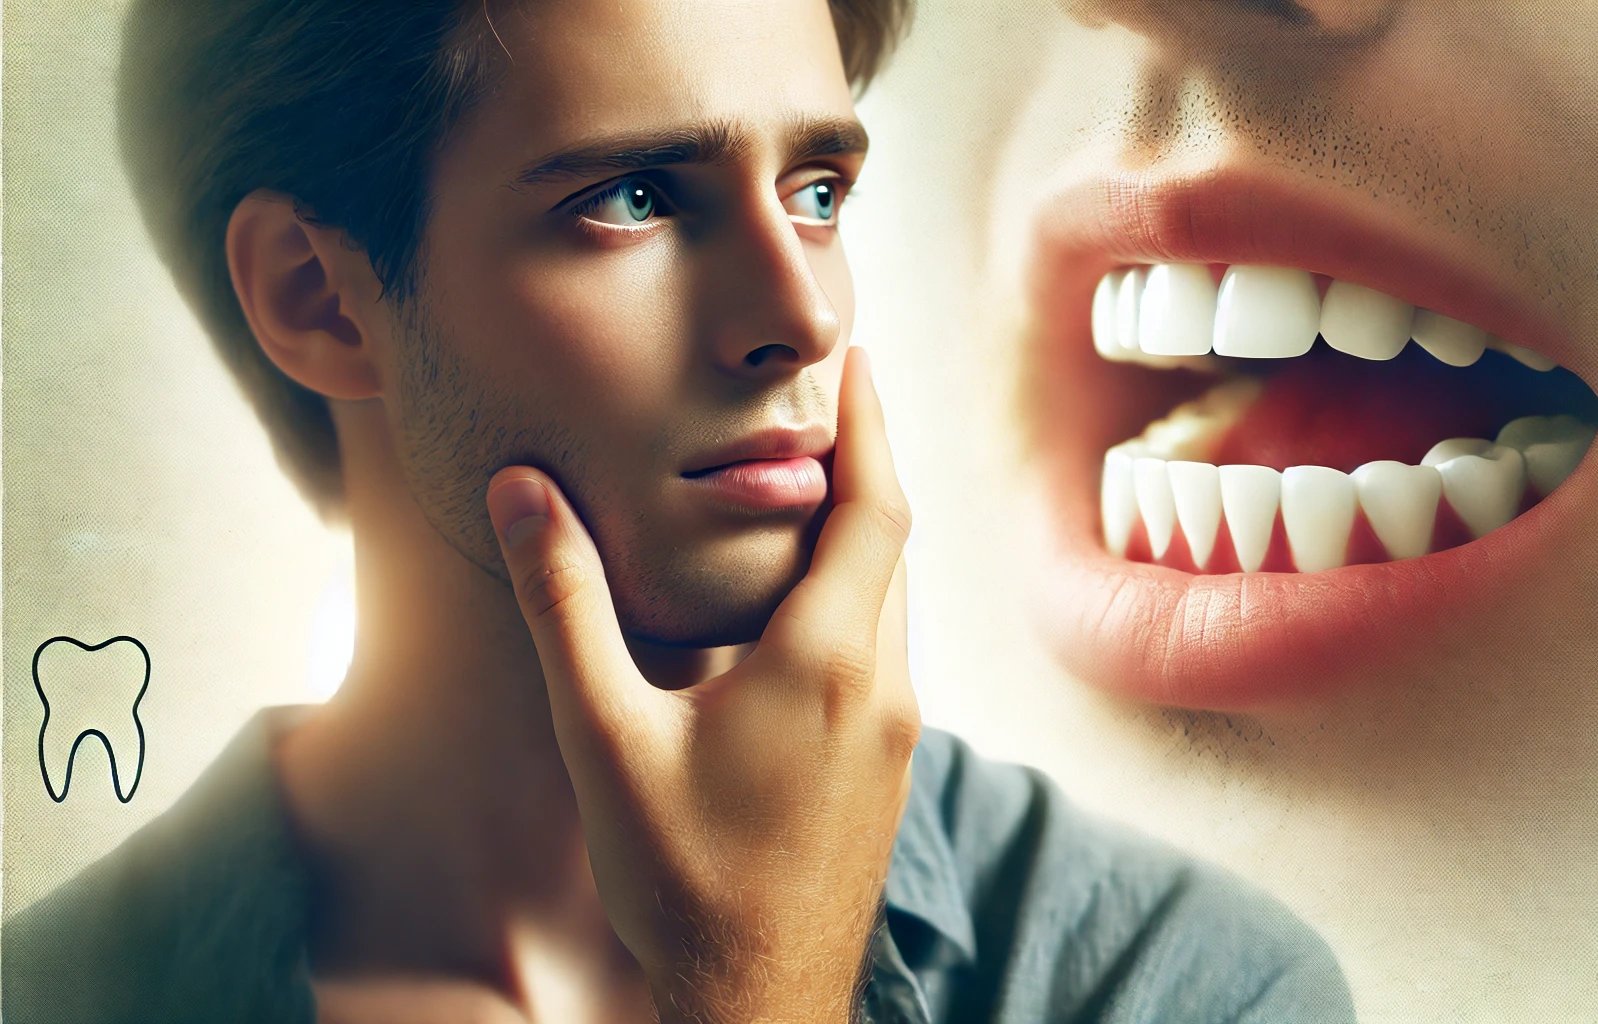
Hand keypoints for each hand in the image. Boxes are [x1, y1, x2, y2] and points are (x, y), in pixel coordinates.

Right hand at [485, 348, 918, 1022]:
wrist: (759, 1001)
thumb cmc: (681, 881)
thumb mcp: (604, 738)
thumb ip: (564, 607)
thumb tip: (521, 493)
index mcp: (827, 662)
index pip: (874, 507)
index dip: (870, 423)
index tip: (856, 358)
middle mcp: (885, 686)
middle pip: (892, 542)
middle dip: (867, 460)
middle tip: (828, 399)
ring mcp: (899, 731)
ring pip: (894, 598)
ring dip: (864, 531)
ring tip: (814, 482)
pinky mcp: (892, 765)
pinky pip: (889, 646)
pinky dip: (860, 594)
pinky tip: (806, 605)